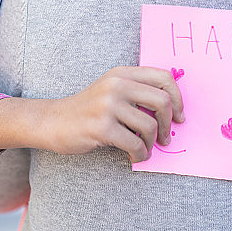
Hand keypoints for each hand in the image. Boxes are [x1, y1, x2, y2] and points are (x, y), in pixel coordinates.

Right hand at [44, 66, 184, 162]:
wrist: (53, 121)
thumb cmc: (88, 109)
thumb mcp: (112, 90)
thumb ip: (137, 91)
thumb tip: (173, 108)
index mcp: (122, 73)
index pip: (164, 77)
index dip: (178, 97)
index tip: (179, 116)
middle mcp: (117, 85)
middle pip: (162, 100)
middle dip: (167, 123)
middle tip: (164, 137)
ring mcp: (108, 105)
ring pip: (149, 126)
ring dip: (152, 143)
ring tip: (145, 149)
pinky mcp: (102, 127)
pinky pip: (135, 144)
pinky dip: (140, 155)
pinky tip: (135, 157)